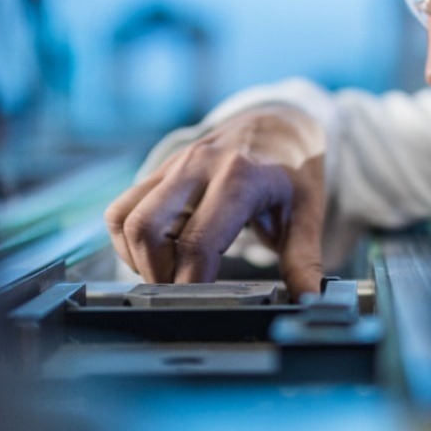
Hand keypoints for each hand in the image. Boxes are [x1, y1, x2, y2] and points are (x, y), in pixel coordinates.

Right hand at [104, 106, 325, 295]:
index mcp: (240, 178)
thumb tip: (308, 301)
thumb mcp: (308, 213)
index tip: (201, 305)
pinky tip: (160, 251)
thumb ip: (304, 260)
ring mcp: (175, 164)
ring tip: (171, 271)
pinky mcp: (161, 168)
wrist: (281, 125)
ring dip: (137, 256)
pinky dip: (129, 238)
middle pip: (146, 229)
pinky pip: (122, 207)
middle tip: (182, 291)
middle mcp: (200, 165)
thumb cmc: (294, 173)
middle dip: (156, 273)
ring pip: (125, 217)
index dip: (192, 283)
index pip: (198, 243)